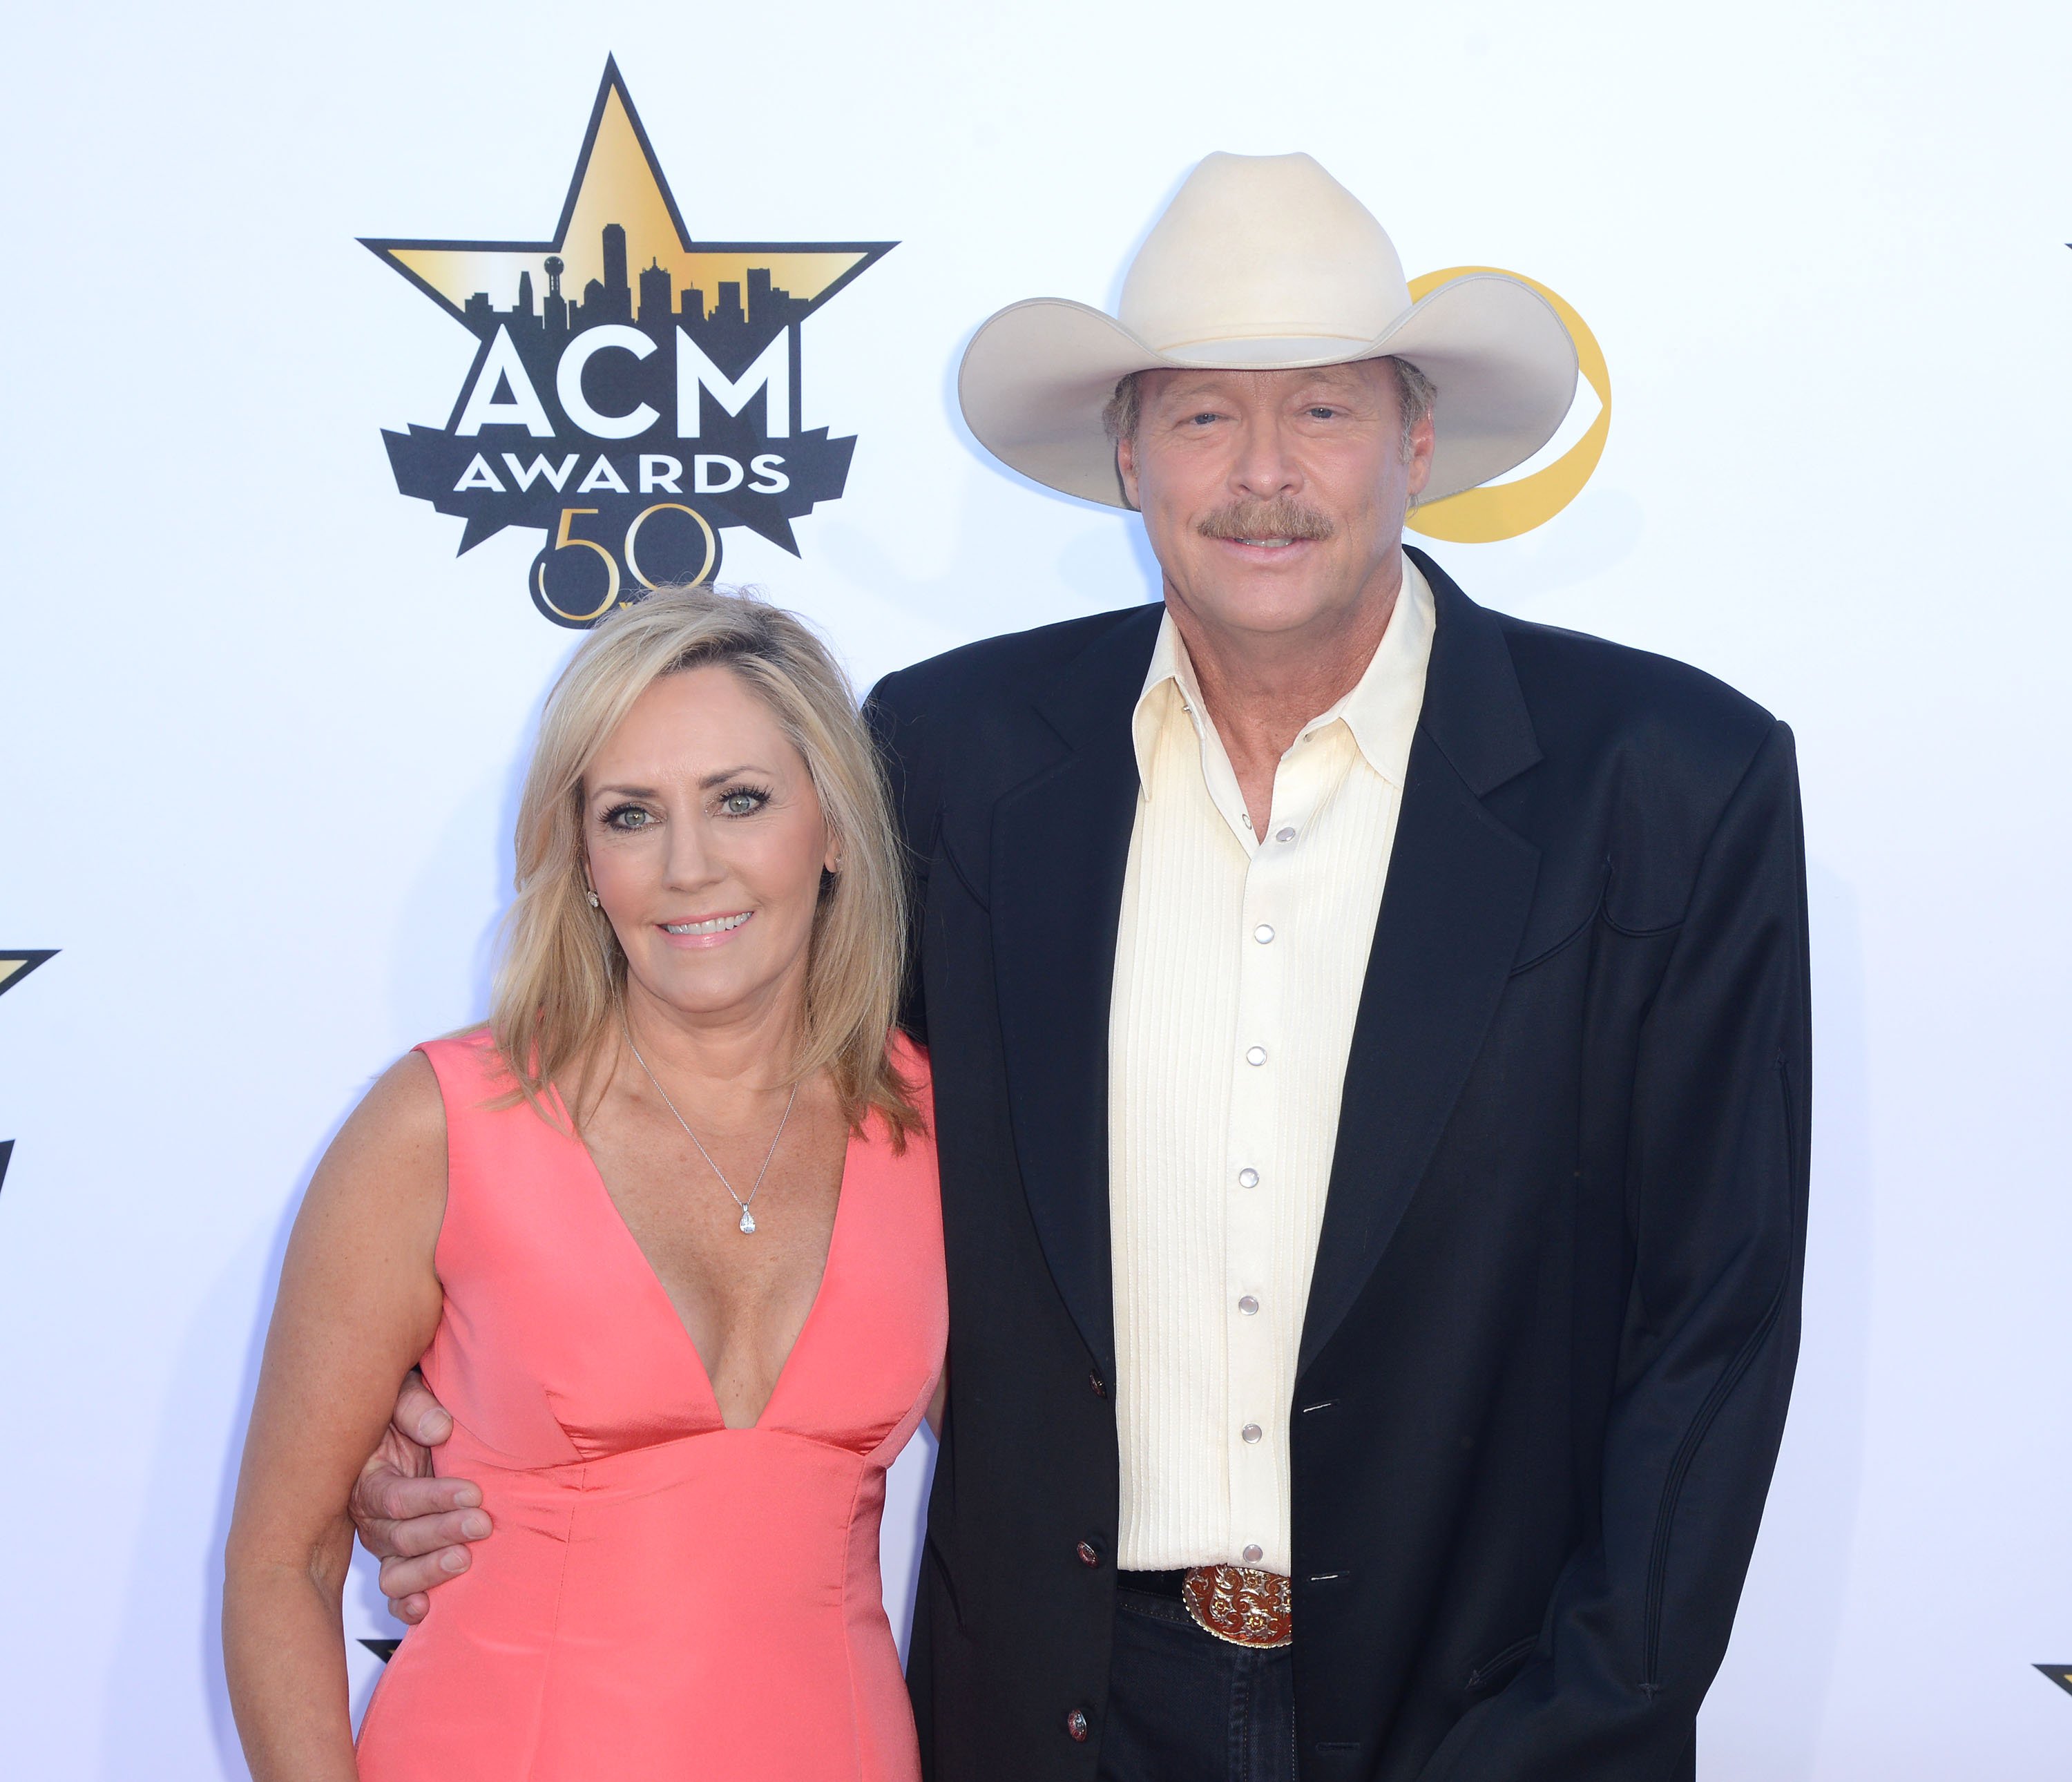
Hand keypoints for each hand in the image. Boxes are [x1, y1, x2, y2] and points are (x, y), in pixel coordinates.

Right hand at [347, 1370, 490, 1623]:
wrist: (411, 1426)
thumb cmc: (409, 1410)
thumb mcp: (404, 1395)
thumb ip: (415, 1408)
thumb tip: (440, 1429)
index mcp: (368, 1479)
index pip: (396, 1498)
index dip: (433, 1498)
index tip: (473, 1492)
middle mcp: (372, 1518)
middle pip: (400, 1537)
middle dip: (442, 1532)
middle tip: (482, 1524)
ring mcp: (385, 1544)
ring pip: (396, 1573)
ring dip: (429, 1570)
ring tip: (466, 1559)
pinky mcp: (401, 1561)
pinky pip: (397, 1593)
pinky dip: (408, 1605)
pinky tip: (426, 1609)